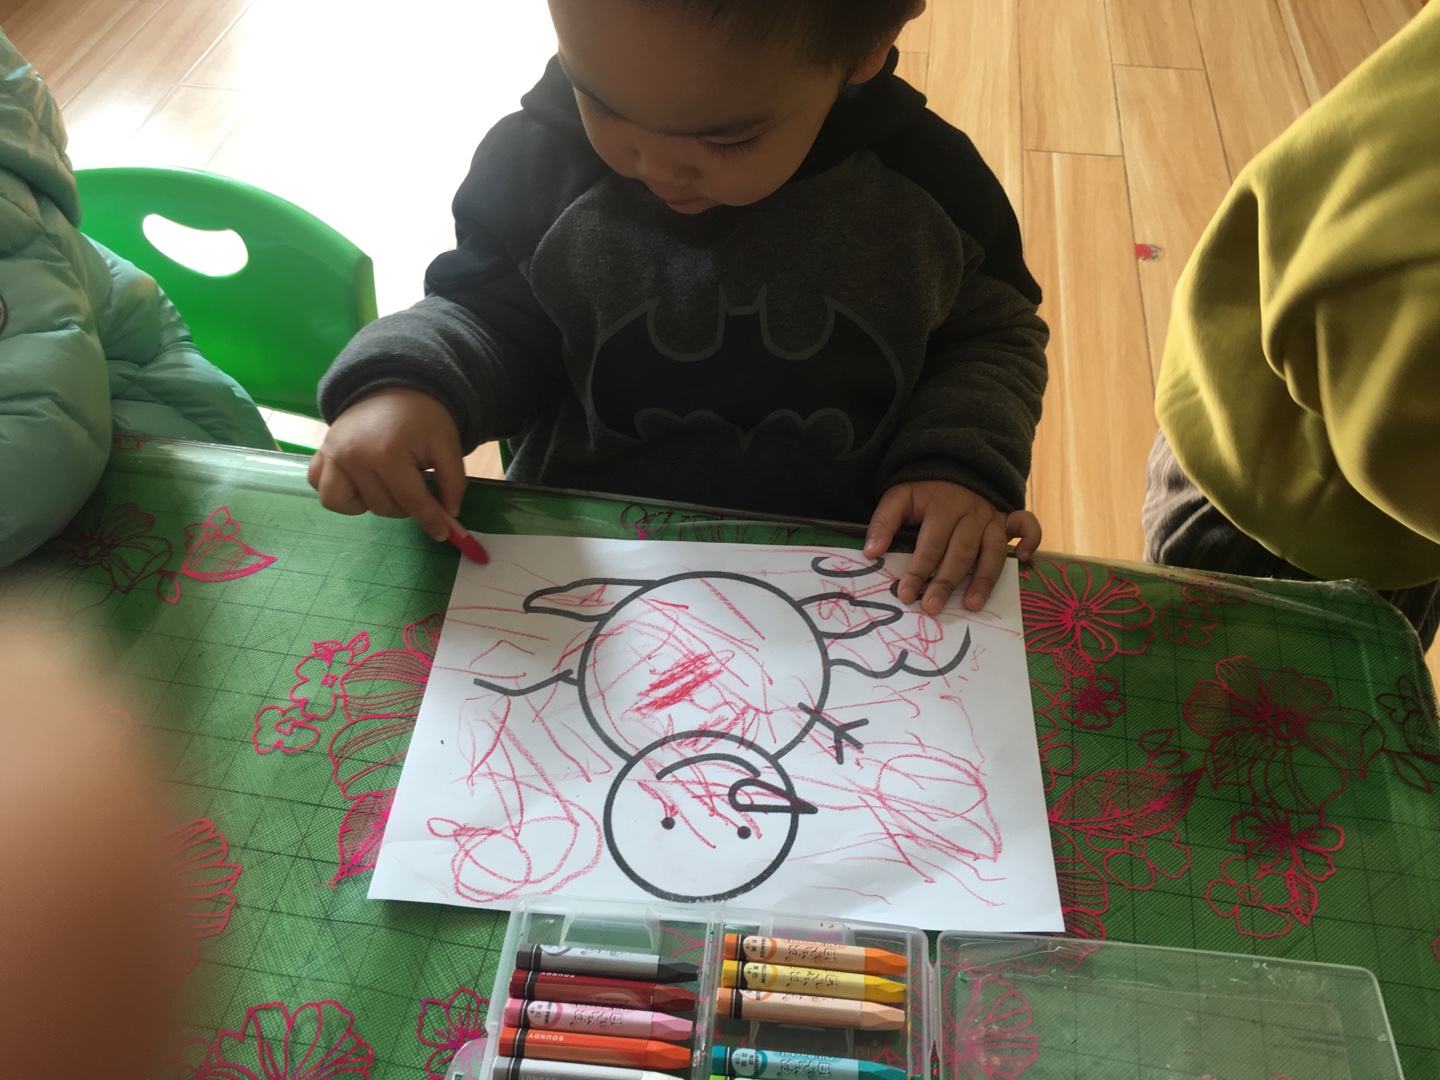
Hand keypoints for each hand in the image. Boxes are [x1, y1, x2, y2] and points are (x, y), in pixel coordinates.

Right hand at [308, 387, 466, 541]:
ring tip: (388, 484)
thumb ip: (453, 481)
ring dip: (373, 503)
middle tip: (415, 484)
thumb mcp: (447, 444)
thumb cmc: (421, 417)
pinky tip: (362, 482)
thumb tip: (449, 515)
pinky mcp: (319, 457)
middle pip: (383, 507)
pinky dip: (342, 495)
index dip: (430, 520)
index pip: (411, 500)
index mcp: (387, 452)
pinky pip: (324, 492)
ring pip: (349, 506)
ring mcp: (331, 457)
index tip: (442, 534)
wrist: (390, 386)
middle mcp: (352, 457)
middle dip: (406, 505)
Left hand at [864, 481, 1041, 613]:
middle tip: (932, 607)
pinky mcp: (1008, 519)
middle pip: (960, 553)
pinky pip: (1028, 528)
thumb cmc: (924, 490)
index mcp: (943, 507)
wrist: (955, 464)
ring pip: (992, 551)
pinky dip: (1031, 542)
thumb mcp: (899, 496)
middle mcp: (972, 513)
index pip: (930, 544)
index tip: (906, 594)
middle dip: (945, 582)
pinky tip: (1022, 561)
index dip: (917, 571)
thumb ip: (883, 522)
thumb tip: (871, 553)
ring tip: (971, 605)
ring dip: (983, 579)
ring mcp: (993, 517)